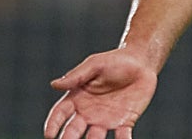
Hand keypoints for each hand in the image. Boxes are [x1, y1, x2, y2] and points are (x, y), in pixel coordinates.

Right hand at [43, 48, 157, 138]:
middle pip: (74, 130)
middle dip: (69, 138)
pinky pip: (122, 136)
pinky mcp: (124, 122)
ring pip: (95, 138)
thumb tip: (54, 84)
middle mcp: (88, 113)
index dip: (53, 124)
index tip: (49, 135)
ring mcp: (106, 120)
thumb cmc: (114, 61)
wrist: (141, 62)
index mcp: (77, 99)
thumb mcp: (95, 65)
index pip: (60, 114)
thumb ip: (77, 75)